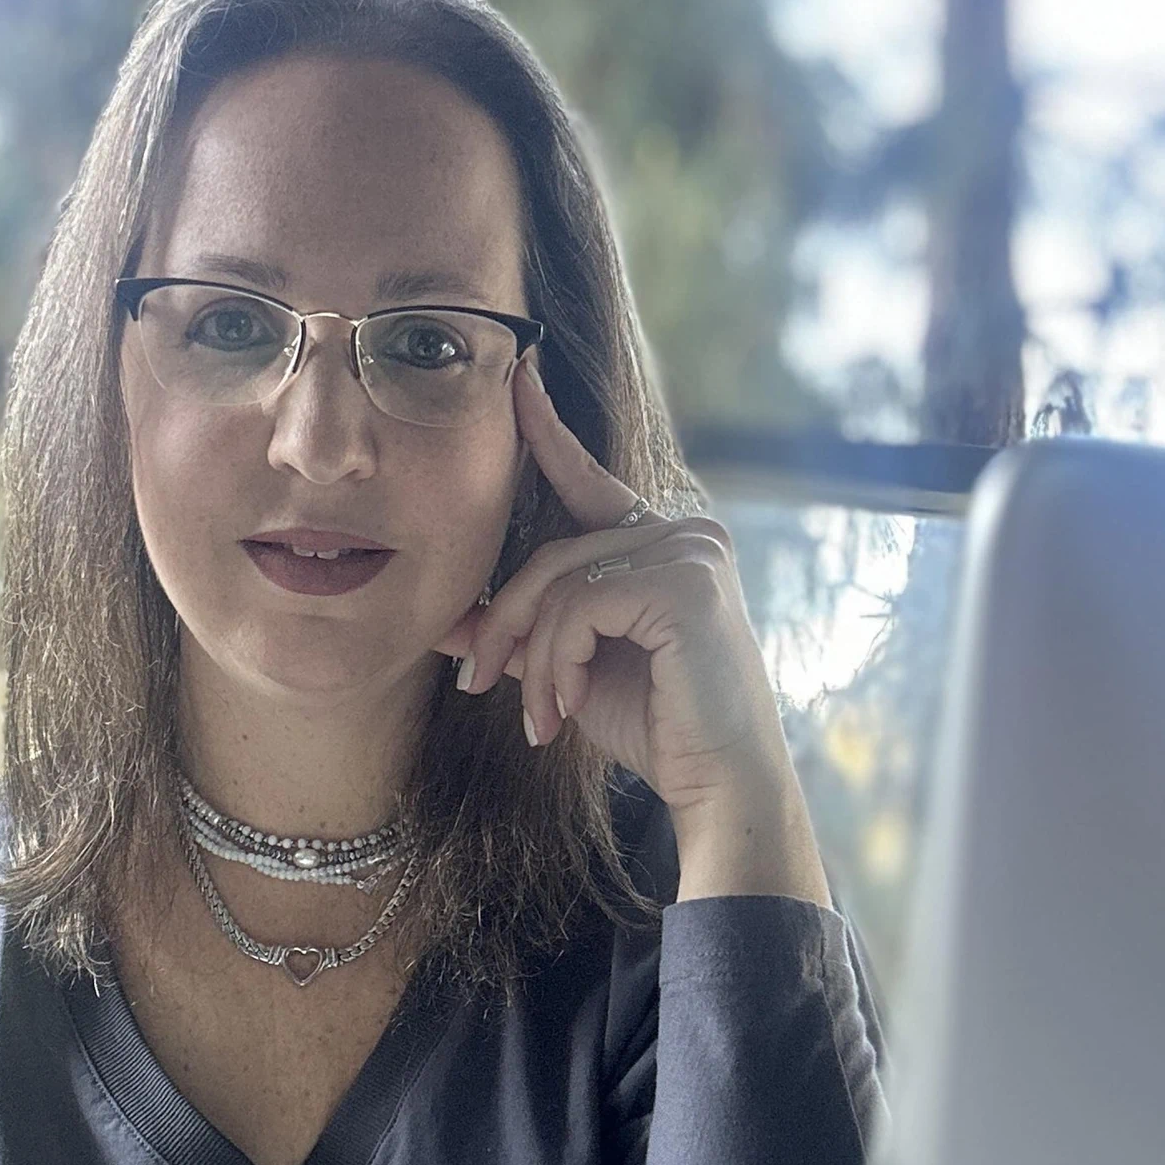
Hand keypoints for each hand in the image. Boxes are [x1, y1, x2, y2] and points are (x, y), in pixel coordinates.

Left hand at [436, 357, 827, 904]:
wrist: (719, 785)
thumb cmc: (657, 729)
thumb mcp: (573, 671)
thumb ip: (522, 634)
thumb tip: (445, 621)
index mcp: (663, 544)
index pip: (590, 481)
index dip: (547, 433)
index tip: (515, 380)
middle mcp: (684, 533)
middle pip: (554, 554)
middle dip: (506, 622)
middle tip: (477, 685)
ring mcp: (690, 552)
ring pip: (561, 584)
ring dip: (535, 659)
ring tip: (540, 719)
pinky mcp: (685, 584)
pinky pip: (580, 607)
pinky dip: (558, 663)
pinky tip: (568, 708)